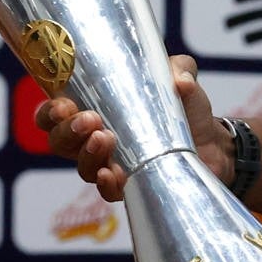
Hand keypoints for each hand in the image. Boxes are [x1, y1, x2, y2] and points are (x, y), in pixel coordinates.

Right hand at [33, 54, 233, 201]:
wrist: (211, 142)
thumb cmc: (183, 106)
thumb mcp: (180, 78)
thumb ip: (180, 69)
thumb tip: (180, 81)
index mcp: (94, 107)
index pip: (54, 113)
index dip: (50, 112)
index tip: (64, 105)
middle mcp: (94, 138)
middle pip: (59, 142)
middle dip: (67, 131)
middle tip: (89, 120)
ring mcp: (110, 164)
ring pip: (81, 167)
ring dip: (87, 155)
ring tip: (105, 139)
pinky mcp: (130, 186)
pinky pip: (107, 192)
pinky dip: (106, 184)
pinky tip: (112, 174)